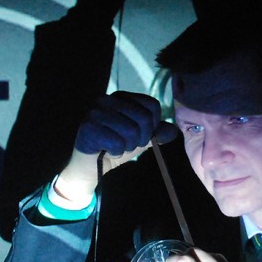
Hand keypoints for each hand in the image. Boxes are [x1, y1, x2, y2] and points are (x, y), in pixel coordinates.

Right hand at [53, 91, 176, 202]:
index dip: (153, 125)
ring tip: (118, 148)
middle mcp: (107, 100)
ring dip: (128, 146)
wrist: (89, 164)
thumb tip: (173, 131)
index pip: (152, 105)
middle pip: (144, 118)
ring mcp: (96, 112)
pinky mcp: (88, 128)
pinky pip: (116, 142)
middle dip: (141, 138)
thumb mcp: (140, 138)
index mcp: (121, 97)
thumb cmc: (114, 146)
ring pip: (131, 131)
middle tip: (129, 145)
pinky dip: (116, 152)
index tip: (142, 136)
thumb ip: (156, 132)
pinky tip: (108, 152)